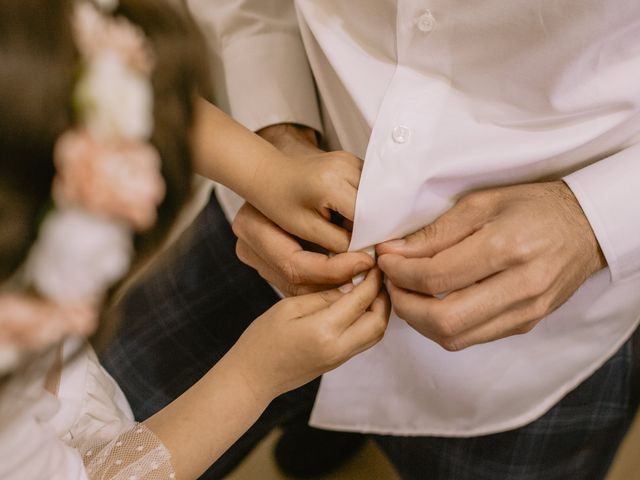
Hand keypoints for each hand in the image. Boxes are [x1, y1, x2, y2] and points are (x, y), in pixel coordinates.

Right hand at [227, 268, 389, 399]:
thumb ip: (322, 296)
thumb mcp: (288, 307)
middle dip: (383, 296)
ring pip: (376, 333)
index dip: (372, 279)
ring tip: (371, 288)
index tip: (373, 263)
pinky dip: (369, 321)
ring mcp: (340, 358)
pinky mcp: (339, 362)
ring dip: (379, 310)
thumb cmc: (262, 340)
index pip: (361, 300)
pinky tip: (359, 305)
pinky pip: (365, 340)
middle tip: (376, 275)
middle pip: (378, 321)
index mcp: (323, 331)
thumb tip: (351, 286)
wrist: (253, 378)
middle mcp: (338, 348)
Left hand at [232, 124, 373, 295]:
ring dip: (370, 214)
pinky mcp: (352, 161)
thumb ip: (340, 242)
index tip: (367, 253)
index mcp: (331, 184)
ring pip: (377, 194)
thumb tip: (368, 252)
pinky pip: (369, 187)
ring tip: (352, 227)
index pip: (368, 216)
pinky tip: (351, 214)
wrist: (268, 174)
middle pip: (377, 203)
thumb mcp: (307, 229)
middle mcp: (345, 166)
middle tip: (361, 242)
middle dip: (372, 225)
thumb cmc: (278, 201)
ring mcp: (350, 160)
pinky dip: (365, 203)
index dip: (370, 237)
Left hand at [377, 181, 605, 350]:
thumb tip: (394, 252)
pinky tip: (434, 303)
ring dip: (419, 321)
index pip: (436, 277)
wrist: (587, 228)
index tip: (385, 259)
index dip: (400, 272)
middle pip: (444, 320)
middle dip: (404, 305)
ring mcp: (526, 312)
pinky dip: (443, 326)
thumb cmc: (533, 207)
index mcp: (508, 248)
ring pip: (455, 337)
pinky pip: (472, 338)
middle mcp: (521, 287)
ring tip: (408, 293)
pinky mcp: (526, 325)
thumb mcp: (482, 203)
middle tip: (392, 283)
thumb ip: (436, 232)